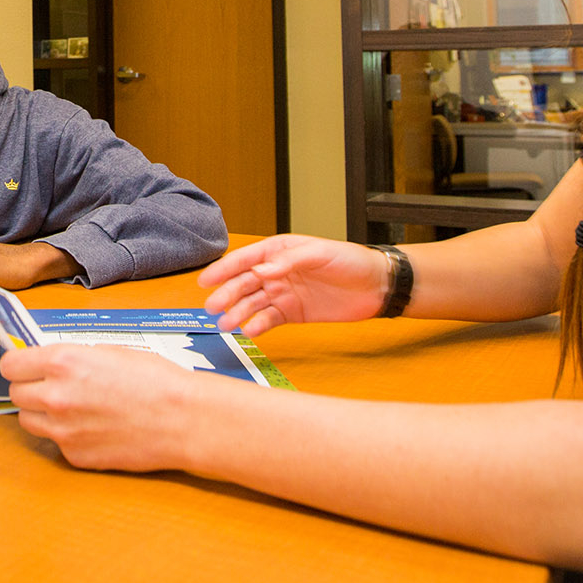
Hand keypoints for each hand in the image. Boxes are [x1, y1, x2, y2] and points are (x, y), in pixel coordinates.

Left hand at [1, 343, 201, 471]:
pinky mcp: (75, 456)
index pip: (11, 365)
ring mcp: (63, 430)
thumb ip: (72, 358)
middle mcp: (56, 397)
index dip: (19, 364)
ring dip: (41, 413)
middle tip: (49, 386)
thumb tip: (49, 363)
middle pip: (16, 394)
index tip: (24, 366)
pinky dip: (66, 435)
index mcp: (63, 363)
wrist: (182, 420)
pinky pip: (56, 442)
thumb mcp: (109, 352)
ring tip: (70, 407)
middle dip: (30, 388)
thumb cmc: (156, 382)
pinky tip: (92, 427)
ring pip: (28, 421)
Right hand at [198, 234, 390, 335]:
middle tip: (212, 307)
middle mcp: (277, 272)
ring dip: (238, 312)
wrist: (376, 286)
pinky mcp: (293, 313)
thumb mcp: (320, 254)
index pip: (246, 259)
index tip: (206, 280)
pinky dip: (258, 325)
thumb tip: (261, 269)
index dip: (224, 269)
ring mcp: (284, 293)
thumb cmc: (350, 261)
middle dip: (227, 294)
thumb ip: (289, 261)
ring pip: (253, 303)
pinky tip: (250, 330)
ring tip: (226, 324)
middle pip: (245, 283)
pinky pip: (269, 319)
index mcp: (280, 251)